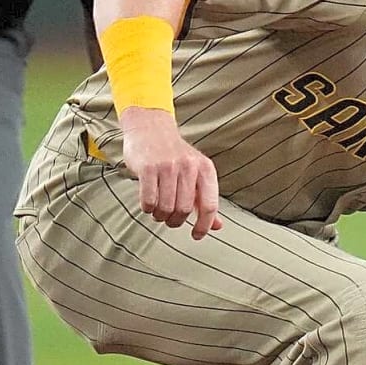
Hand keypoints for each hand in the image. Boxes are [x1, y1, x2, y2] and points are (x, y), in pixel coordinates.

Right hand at [118, 106, 223, 238]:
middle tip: (171, 220)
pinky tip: (148, 205)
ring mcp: (168, 166)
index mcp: (206, 170)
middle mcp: (189, 167)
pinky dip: (148, 208)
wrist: (151, 128)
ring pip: (166, 207)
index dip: (204, 225)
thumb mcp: (197, 174)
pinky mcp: (148, 168)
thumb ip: (205, 200)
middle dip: (176, 221)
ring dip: (161, 216)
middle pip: (185, 209)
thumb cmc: (176, 156)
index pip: (210, 205)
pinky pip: (148, 200)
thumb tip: (217, 226)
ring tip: (159, 212)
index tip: (197, 235)